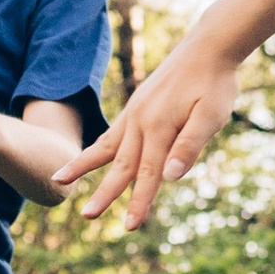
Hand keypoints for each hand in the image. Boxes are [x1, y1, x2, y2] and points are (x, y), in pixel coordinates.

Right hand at [54, 34, 244, 225]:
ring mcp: (135, 112)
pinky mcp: (136, 105)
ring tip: (58, 181)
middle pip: (121, 166)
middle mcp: (140, 121)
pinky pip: (112, 132)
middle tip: (87, 216)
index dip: (140, 203)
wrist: (209, 46)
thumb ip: (189, 145)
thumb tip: (171, 177)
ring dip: (83, 167)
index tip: (129, 227)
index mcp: (160, 127)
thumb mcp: (212, 115)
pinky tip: (90, 158)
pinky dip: (98, 148)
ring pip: (105, 147)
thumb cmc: (216, 83)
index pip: (149, 175)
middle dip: (105, 193)